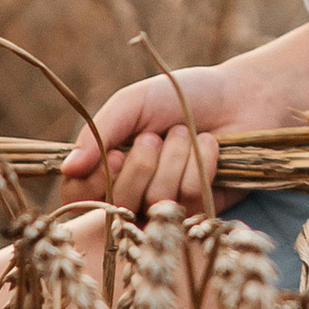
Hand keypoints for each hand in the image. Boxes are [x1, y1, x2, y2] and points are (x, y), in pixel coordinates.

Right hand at [59, 58, 270, 218]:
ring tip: (186, 133)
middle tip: (156, 136)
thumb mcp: (135, 103)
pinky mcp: (202, 213)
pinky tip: (210, 145)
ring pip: (156, 202)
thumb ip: (99, 131)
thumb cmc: (181, 96)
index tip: (116, 155)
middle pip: (118, 205)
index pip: (78, 197)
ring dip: (174, 158)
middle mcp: (134, 196)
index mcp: (108, 169)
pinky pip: (190, 201)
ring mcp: (168, 210)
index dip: (95, 182)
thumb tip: (67, 168)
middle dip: (141, 165)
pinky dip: (200, 165)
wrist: (241, 95)